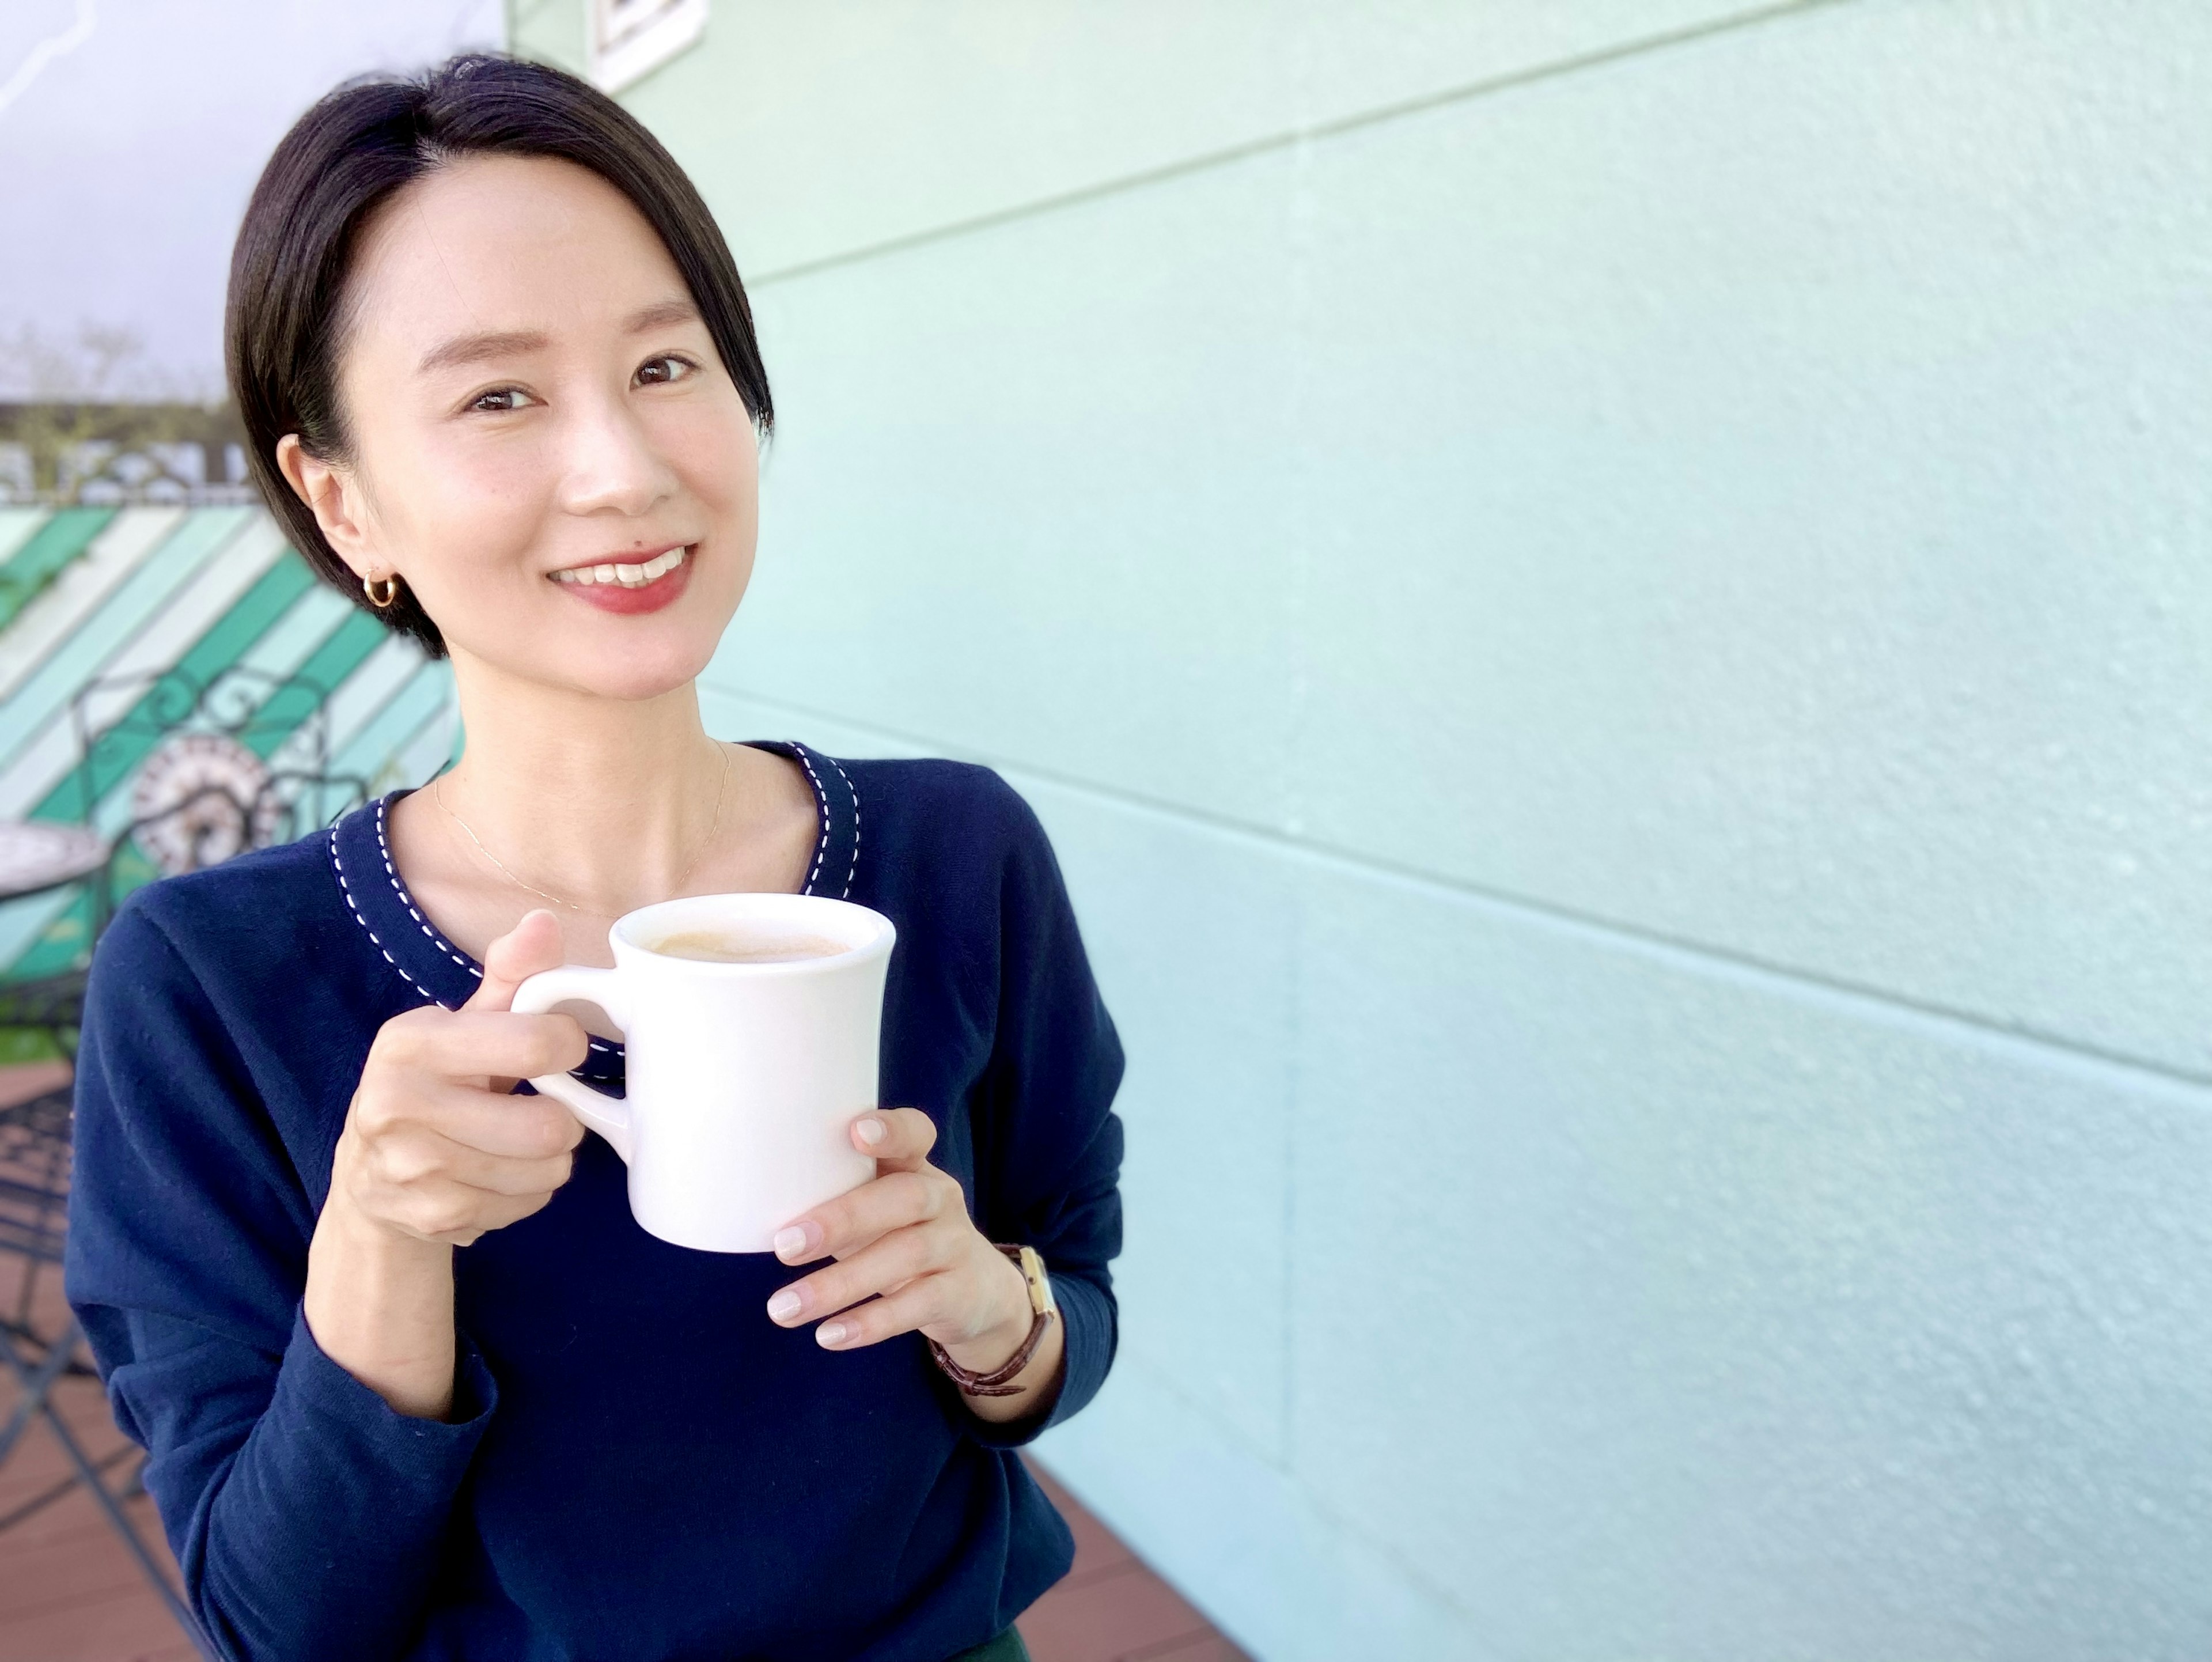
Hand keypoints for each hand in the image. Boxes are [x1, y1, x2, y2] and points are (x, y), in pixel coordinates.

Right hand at [327, 908, 587, 1247]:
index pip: (537, 1043)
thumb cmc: (434, 1084)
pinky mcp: (431, 1216)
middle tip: (544, 1110)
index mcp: (410, 1041)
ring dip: (549, 1160)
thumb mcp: (464, 1024)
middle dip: (563, 1119)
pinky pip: (527, 1205)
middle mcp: (398, 1103)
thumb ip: (511, 976)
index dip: (568, 1046)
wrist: (368, 1178)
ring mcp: (410, 1167)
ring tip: (519, 1144)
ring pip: (545, 1170)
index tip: (558, 1049)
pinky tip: (496, 1177)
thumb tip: (544, 924)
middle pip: (547, 1126)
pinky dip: (527, 1193)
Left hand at [765, 1110, 1035, 1377]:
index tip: (856, 1131)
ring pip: (904, 1256)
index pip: (916, 1134)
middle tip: (783, 1246)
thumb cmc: (902, 1236)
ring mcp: (955, 1246)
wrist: (977, 1293)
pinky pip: (916, 1306)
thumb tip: (751, 1203)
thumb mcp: (879, 1208)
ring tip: (783, 1308)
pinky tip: (828, 1335)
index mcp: (916, 1168)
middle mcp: (941, 1200)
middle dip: (842, 1219)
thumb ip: (835, 1195)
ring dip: (839, 1284)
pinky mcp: (958, 1293)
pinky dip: (870, 1322)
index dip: (892, 1130)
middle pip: (904, 1198)